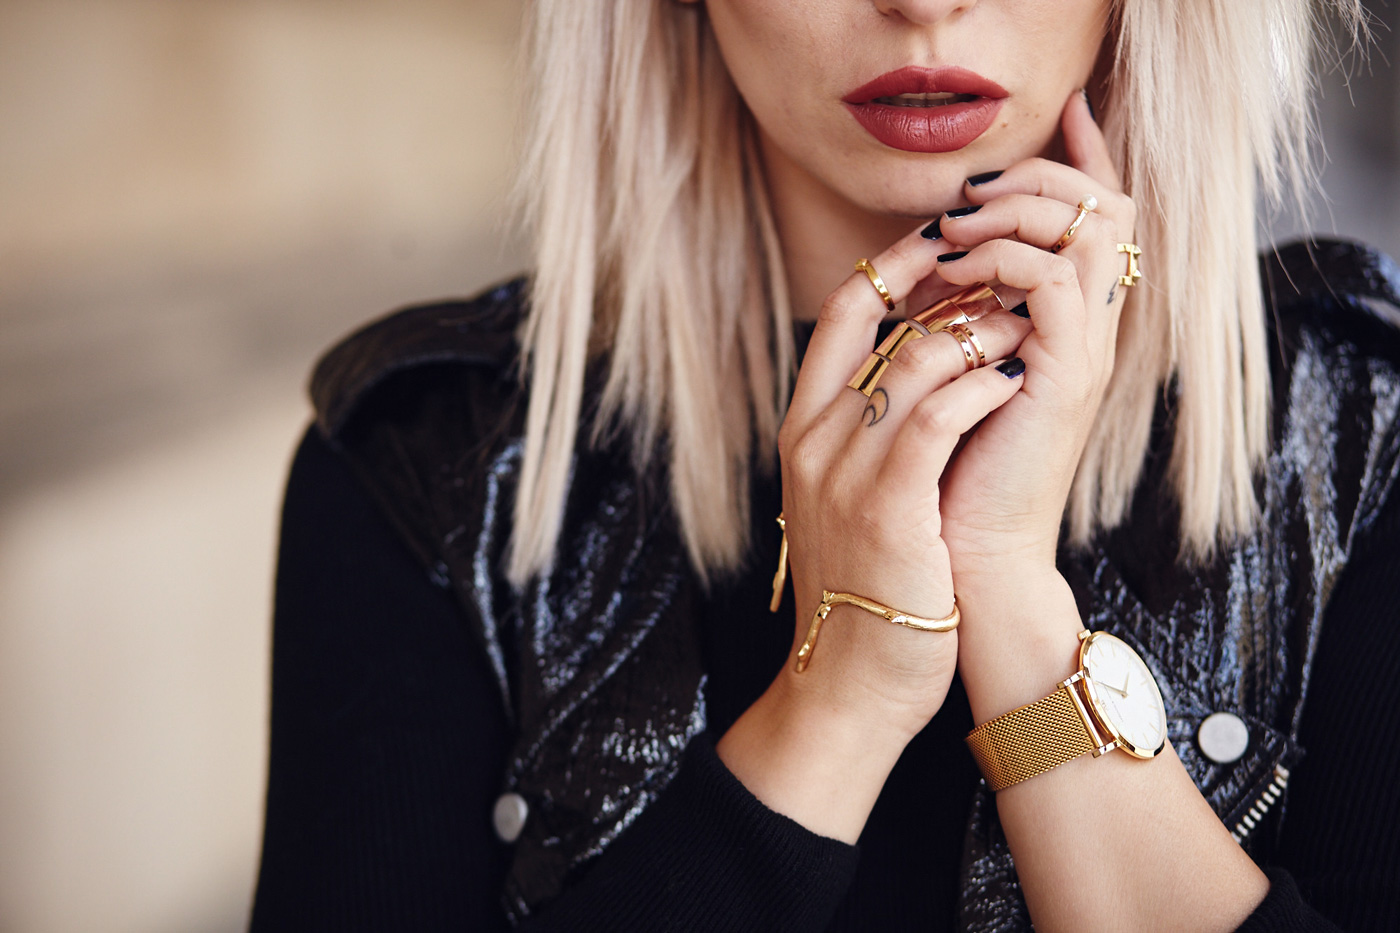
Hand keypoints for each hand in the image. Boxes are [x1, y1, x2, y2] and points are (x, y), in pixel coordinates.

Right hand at [773, 223, 1032, 737]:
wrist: (851, 678)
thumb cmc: (868, 584)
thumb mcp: (850, 492)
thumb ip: (870, 427)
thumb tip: (920, 363)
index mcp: (804, 427)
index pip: (843, 311)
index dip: (898, 262)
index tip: (954, 245)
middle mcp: (814, 438)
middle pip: (881, 318)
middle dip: (953, 285)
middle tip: (1009, 275)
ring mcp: (844, 469)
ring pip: (916, 357)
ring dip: (983, 332)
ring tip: (1026, 333)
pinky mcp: (887, 503)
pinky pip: (939, 413)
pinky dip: (985, 384)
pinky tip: (1018, 380)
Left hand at [931, 89, 1134, 583]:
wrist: (968, 554)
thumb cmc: (950, 470)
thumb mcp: (954, 372)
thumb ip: (961, 313)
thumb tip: (931, 251)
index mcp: (1068, 326)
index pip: (1095, 219)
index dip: (1079, 161)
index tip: (1058, 117)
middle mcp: (1088, 331)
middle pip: (1103, 205)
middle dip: (1036, 176)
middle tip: (968, 191)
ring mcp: (1084, 351)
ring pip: (1087, 228)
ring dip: (1016, 209)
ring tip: (953, 226)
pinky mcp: (1065, 375)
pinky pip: (1052, 281)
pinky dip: (1003, 258)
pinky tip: (954, 271)